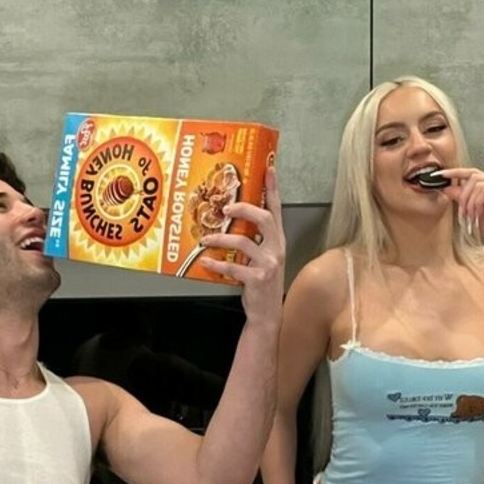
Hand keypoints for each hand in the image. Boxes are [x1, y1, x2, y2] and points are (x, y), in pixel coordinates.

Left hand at [199, 166, 284, 319]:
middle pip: (264, 219)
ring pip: (243, 242)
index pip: (276, 210)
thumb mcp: (261, 257)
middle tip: (226, 208)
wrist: (267, 313)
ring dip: (221, 238)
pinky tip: (205, 261)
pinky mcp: (258, 279)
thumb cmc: (260, 283)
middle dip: (244, 209)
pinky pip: (233, 267)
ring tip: (206, 238)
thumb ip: (253, 240)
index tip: (268, 170)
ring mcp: (268, 264)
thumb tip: (230, 221)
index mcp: (277, 241)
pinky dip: (216, 263)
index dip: (272, 189)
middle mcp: (276, 249)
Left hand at [439, 167, 483, 254]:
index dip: (455, 172)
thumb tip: (447, 187)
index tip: (440, 175)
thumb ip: (462, 198)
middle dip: (463, 195)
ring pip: (477, 183)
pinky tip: (479, 214)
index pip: (472, 172)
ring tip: (471, 216)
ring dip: (469, 201)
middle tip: (462, 212)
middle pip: (473, 176)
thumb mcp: (473, 211)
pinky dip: (477, 202)